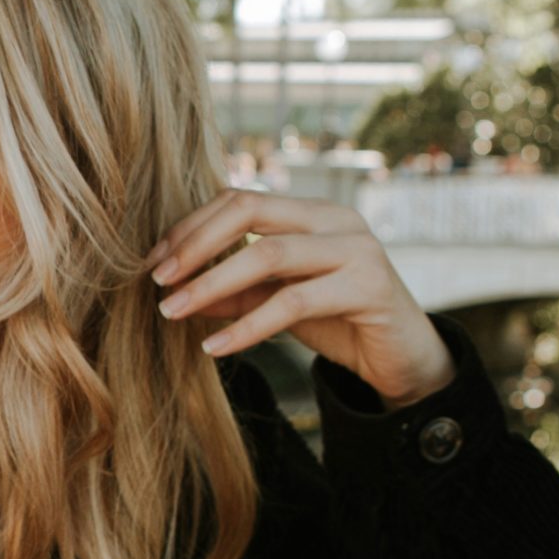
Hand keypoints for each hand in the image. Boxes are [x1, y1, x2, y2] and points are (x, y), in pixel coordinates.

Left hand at [148, 189, 455, 407]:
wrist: (404, 359)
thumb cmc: (339, 321)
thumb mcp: (276, 302)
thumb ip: (233, 291)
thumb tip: (174, 290)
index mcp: (312, 211)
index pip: (240, 199)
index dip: (191, 226)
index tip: (153, 262)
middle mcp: (336, 218)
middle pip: (250, 209)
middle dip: (195, 244)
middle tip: (156, 281)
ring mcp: (357, 248)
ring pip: (268, 254)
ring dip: (211, 284)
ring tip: (172, 313)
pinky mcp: (369, 287)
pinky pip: (293, 303)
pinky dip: (246, 326)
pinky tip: (215, 347)